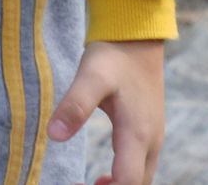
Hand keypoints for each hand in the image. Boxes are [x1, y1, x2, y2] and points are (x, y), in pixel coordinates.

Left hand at [47, 39, 163, 184]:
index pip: (127, 183)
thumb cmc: (113, 56)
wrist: (136, 38)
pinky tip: (102, 176)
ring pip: (142, 178)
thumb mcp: (90, 77)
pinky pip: (141, 167)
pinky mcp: (149, 132)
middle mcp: (151, 142)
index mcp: (137, 134)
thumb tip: (54, 136)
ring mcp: (153, 137)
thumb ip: (74, 106)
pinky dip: (124, 178)